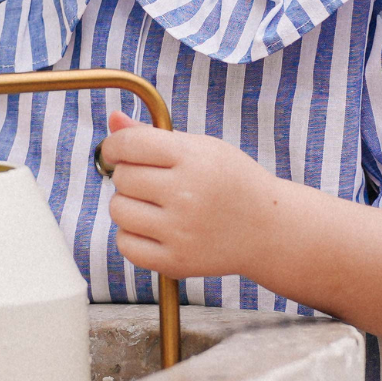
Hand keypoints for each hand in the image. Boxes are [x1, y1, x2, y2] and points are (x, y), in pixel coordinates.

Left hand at [99, 111, 280, 280]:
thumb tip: (113, 120)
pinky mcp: (177, 261)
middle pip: (123, 178)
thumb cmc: (231, 182)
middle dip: (128, 176)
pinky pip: (125, 244)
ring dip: (128, 205)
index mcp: (194, 158)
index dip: (113, 147)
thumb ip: (153, 135)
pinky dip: (131, 235)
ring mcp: (181, 231)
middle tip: (151, 182)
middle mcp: (187, 194)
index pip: (129, 145)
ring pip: (118, 210)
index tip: (115, 153)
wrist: (268, 229)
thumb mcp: (202, 148)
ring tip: (152, 205)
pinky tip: (152, 228)